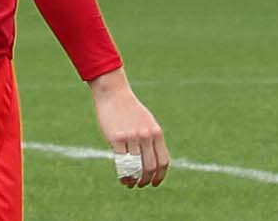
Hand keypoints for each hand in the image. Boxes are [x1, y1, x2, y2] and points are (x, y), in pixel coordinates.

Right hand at [90, 68, 166, 188]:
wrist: (113, 93)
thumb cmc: (130, 110)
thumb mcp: (147, 122)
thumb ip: (152, 140)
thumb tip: (155, 163)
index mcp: (156, 132)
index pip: (163, 161)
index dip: (160, 176)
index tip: (155, 183)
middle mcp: (146, 135)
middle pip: (151, 167)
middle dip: (147, 180)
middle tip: (141, 185)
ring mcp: (131, 137)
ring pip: (136, 167)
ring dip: (134, 180)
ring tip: (131, 184)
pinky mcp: (116, 138)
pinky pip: (122, 162)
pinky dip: (124, 175)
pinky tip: (123, 179)